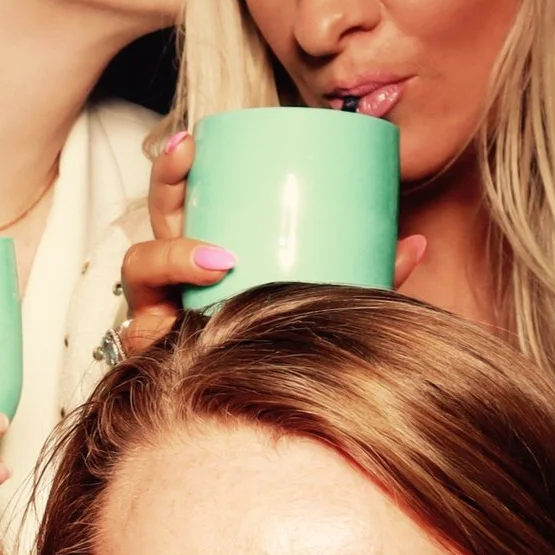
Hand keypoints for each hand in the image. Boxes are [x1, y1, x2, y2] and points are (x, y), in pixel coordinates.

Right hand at [117, 130, 428, 355]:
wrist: (268, 415)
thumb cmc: (287, 349)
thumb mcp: (324, 300)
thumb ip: (367, 276)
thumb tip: (415, 241)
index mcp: (200, 258)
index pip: (177, 202)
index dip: (175, 168)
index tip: (196, 138)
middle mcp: (171, 282)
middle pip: (156, 214)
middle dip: (164, 183)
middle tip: (190, 156)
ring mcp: (157, 317)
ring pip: (140, 274)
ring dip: (168, 257)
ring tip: (219, 258)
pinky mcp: (152, 359)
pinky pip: (142, 338)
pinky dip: (154, 330)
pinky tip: (172, 324)